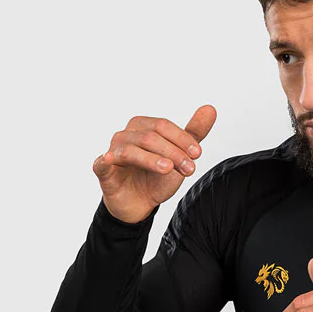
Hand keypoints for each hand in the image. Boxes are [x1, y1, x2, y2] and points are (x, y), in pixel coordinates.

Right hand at [92, 105, 216, 223]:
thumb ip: (193, 133)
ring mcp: (113, 151)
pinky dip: (105, 160)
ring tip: (168, 169)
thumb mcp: (179, 155)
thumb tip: (210, 108)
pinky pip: (102, 163)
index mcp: (143, 126)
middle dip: (172, 152)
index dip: (182, 139)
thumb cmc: (157, 175)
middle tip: (190, 169)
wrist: (140, 203)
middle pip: (150, 137)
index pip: (163, 126)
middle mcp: (126, 135)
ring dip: (152, 160)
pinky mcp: (103, 170)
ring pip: (132, 150)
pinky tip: (111, 160)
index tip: (197, 154)